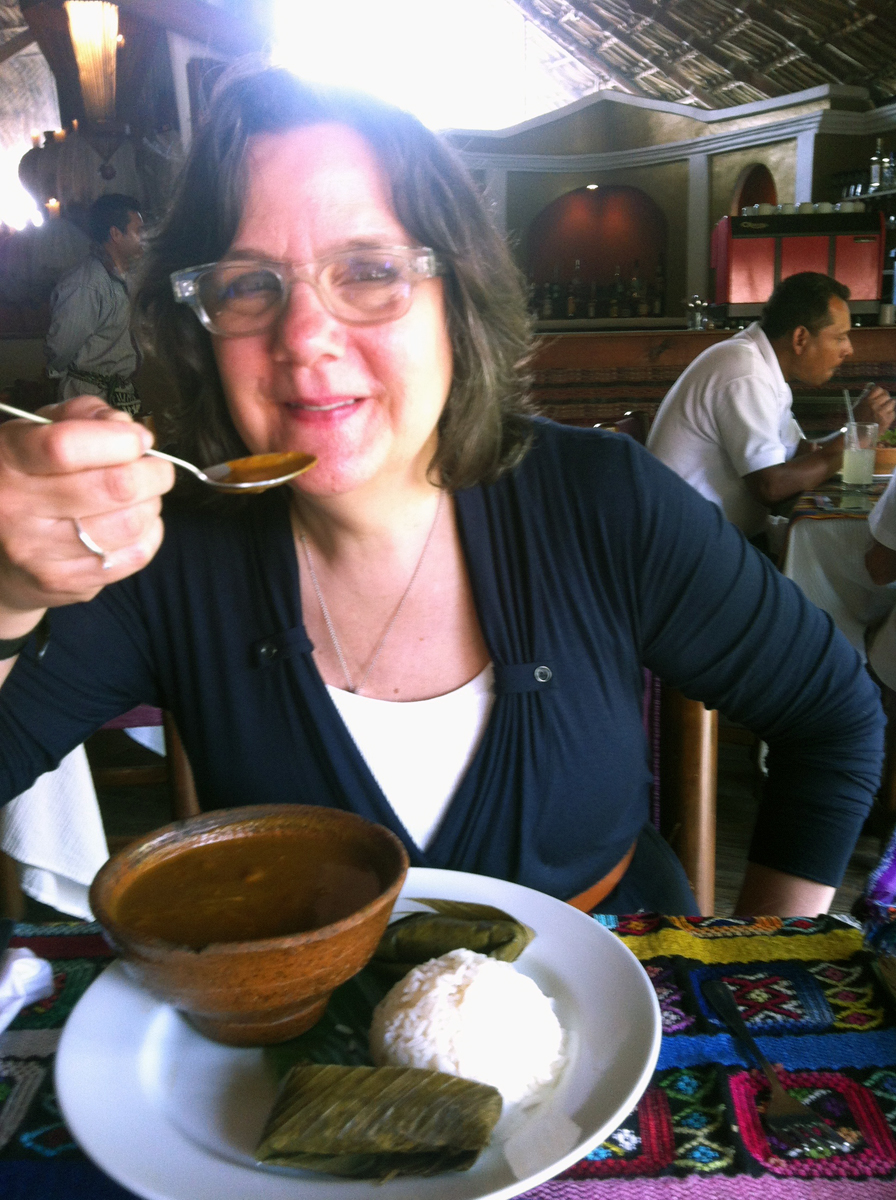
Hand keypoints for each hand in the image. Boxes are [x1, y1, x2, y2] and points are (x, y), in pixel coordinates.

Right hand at [0, 396, 173, 629]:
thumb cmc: (27, 480)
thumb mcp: (37, 433)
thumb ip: (81, 416)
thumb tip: (127, 428)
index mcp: (9, 461)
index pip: (66, 447)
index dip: (118, 440)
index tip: (138, 439)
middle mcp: (18, 508)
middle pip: (115, 487)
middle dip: (153, 473)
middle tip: (157, 469)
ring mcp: (40, 552)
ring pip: (130, 523)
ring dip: (152, 504)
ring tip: (144, 496)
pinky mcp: (65, 583)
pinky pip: (135, 556)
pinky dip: (149, 533)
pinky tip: (136, 524)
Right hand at [854, 382, 894, 431]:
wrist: (858, 436)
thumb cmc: (856, 422)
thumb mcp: (857, 408)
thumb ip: (865, 399)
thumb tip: (871, 391)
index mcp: (866, 401)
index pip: (878, 389)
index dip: (880, 391)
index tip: (880, 394)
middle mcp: (875, 405)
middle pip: (886, 395)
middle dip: (885, 398)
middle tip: (884, 402)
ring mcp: (882, 412)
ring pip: (892, 402)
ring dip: (889, 405)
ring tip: (886, 410)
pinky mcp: (887, 420)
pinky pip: (893, 413)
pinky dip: (890, 414)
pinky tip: (885, 417)